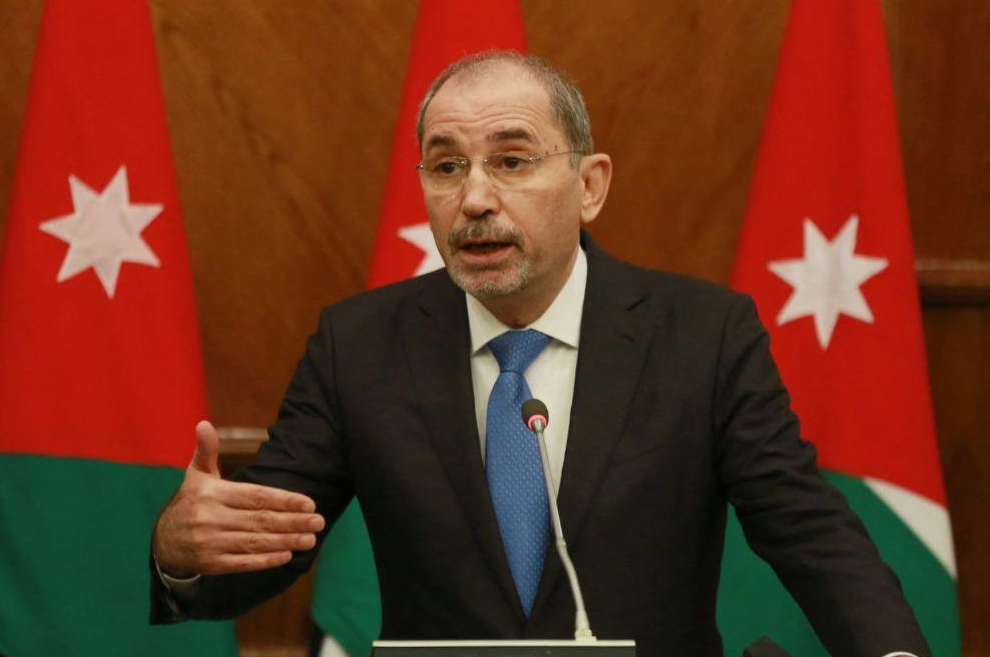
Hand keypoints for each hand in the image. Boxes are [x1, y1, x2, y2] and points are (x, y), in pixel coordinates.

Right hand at [152, 420, 325, 577]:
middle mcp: (212, 518)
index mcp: (213, 494)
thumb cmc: (191, 502)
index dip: (284, 500)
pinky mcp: (212, 564)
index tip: (309, 503)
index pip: (255, 497)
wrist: (163, 542)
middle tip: (319, 521)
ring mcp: (211, 543)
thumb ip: (206, 451)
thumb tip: (203, 424)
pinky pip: (243, 562)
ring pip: (255, 542)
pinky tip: (286, 556)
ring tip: (310, 538)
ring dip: (286, 541)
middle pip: (260, 520)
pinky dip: (265, 560)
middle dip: (292, 521)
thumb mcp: (196, 475)